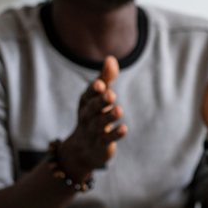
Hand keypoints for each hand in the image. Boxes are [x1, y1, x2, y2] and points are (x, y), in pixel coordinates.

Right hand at [58, 57, 126, 181]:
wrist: (83, 148)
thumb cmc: (94, 114)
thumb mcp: (98, 96)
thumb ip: (106, 78)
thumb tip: (111, 58)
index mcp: (86, 102)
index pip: (89, 94)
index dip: (94, 90)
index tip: (101, 84)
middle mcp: (87, 115)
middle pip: (93, 108)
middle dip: (101, 101)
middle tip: (111, 94)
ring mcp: (93, 130)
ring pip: (100, 123)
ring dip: (109, 117)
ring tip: (119, 110)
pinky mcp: (100, 144)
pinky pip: (107, 139)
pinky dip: (115, 134)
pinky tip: (124, 129)